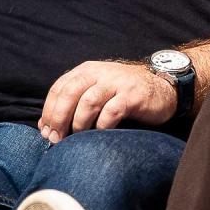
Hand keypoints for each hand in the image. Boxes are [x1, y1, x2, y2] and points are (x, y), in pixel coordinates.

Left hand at [38, 61, 176, 142]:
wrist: (163, 88)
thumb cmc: (124, 95)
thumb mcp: (97, 92)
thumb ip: (73, 104)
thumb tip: (46, 127)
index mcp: (88, 70)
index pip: (59, 88)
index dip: (49, 111)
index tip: (47, 132)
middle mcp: (102, 72)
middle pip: (70, 92)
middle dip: (59, 118)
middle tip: (57, 138)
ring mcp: (118, 83)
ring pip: (88, 101)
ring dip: (79, 123)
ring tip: (79, 137)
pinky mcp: (133, 95)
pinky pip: (111, 112)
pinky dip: (102, 126)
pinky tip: (101, 133)